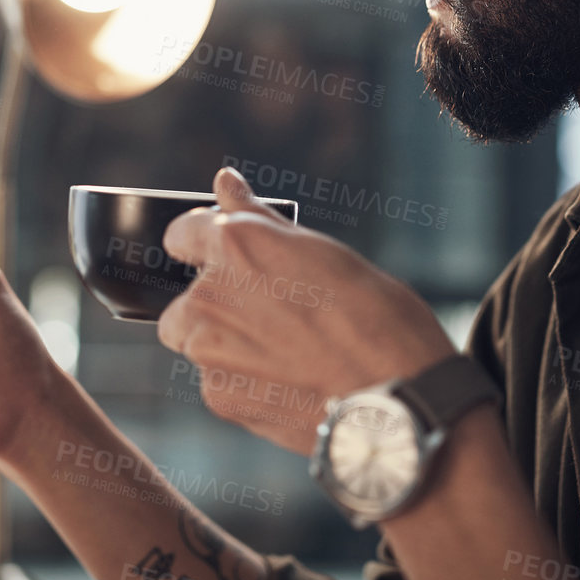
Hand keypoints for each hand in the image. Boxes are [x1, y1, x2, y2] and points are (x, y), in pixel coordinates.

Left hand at [157, 167, 455, 454]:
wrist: (398, 397)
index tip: (222, 257)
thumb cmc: (377, 316)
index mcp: (234, 244)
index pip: (181, 234)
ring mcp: (208, 350)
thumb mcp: (324, 253)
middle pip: (182, 299)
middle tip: (271, 316)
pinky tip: (290, 382)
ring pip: (198, 344)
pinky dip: (245, 382)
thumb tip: (225, 183)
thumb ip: (262, 223)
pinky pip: (219, 382)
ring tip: (289, 354)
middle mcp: (209, 294)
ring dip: (228, 345)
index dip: (203, 245)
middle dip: (215, 305)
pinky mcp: (219, 396)